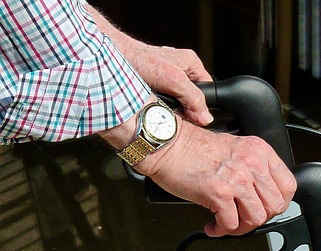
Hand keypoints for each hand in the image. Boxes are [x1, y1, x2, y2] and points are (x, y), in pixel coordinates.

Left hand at [87, 7, 213, 125]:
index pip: (207, 90)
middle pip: (192, 98)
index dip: (203, 107)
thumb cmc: (141, 61)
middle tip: (176, 117)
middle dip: (186, 110)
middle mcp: (180, 70)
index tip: (196, 119)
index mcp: (191, 64)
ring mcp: (167, 78)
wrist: (113, 60)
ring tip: (162, 112)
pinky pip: (163, 101)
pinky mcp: (154, 86)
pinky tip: (153, 109)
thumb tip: (206, 117)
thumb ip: (192, 97)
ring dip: (170, 110)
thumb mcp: (174, 80)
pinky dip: (159, 107)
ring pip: (177, 102)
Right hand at [135, 121, 295, 236]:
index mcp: (259, 151)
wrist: (169, 146)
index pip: (288, 186)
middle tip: (243, 219)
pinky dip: (220, 230)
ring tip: (227, 224)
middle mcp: (252, 164)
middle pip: (274, 206)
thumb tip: (260, 196)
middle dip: (258, 219)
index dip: (278, 204)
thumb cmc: (194, 149)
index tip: (265, 209)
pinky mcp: (219, 193)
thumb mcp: (235, 149)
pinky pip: (231, 224)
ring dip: (241, 228)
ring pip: (256, 218)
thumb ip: (252, 168)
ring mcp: (237, 179)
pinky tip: (212, 225)